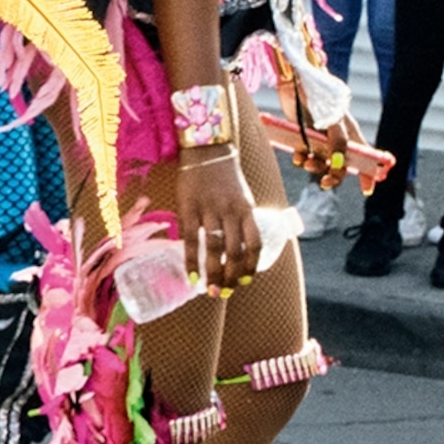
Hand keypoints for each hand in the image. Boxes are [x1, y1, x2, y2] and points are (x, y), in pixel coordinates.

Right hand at [174, 144, 259, 290]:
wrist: (206, 150)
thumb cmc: (225, 178)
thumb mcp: (241, 197)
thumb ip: (241, 220)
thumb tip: (236, 249)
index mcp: (246, 210)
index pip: (254, 244)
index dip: (250, 266)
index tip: (245, 281)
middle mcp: (230, 212)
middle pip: (234, 251)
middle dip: (230, 276)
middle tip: (223, 293)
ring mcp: (208, 210)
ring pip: (214, 249)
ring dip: (212, 273)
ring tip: (209, 290)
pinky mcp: (188, 208)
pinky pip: (190, 240)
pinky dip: (191, 261)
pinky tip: (191, 276)